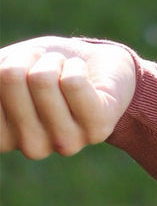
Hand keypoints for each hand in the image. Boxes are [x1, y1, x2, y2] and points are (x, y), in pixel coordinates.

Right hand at [0, 37, 136, 157]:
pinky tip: (83, 75)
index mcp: (3, 138)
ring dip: (54, 61)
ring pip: (43, 79)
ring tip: (64, 70)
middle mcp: (30, 147)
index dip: (2, 65)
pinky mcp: (97, 127)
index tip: (19, 72)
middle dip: (28, 58)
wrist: (99, 66)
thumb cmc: (44, 67)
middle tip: (45, 68)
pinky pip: (72, 82)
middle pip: (11, 77)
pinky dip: (76, 66)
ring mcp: (65, 142)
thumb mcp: (4, 67)